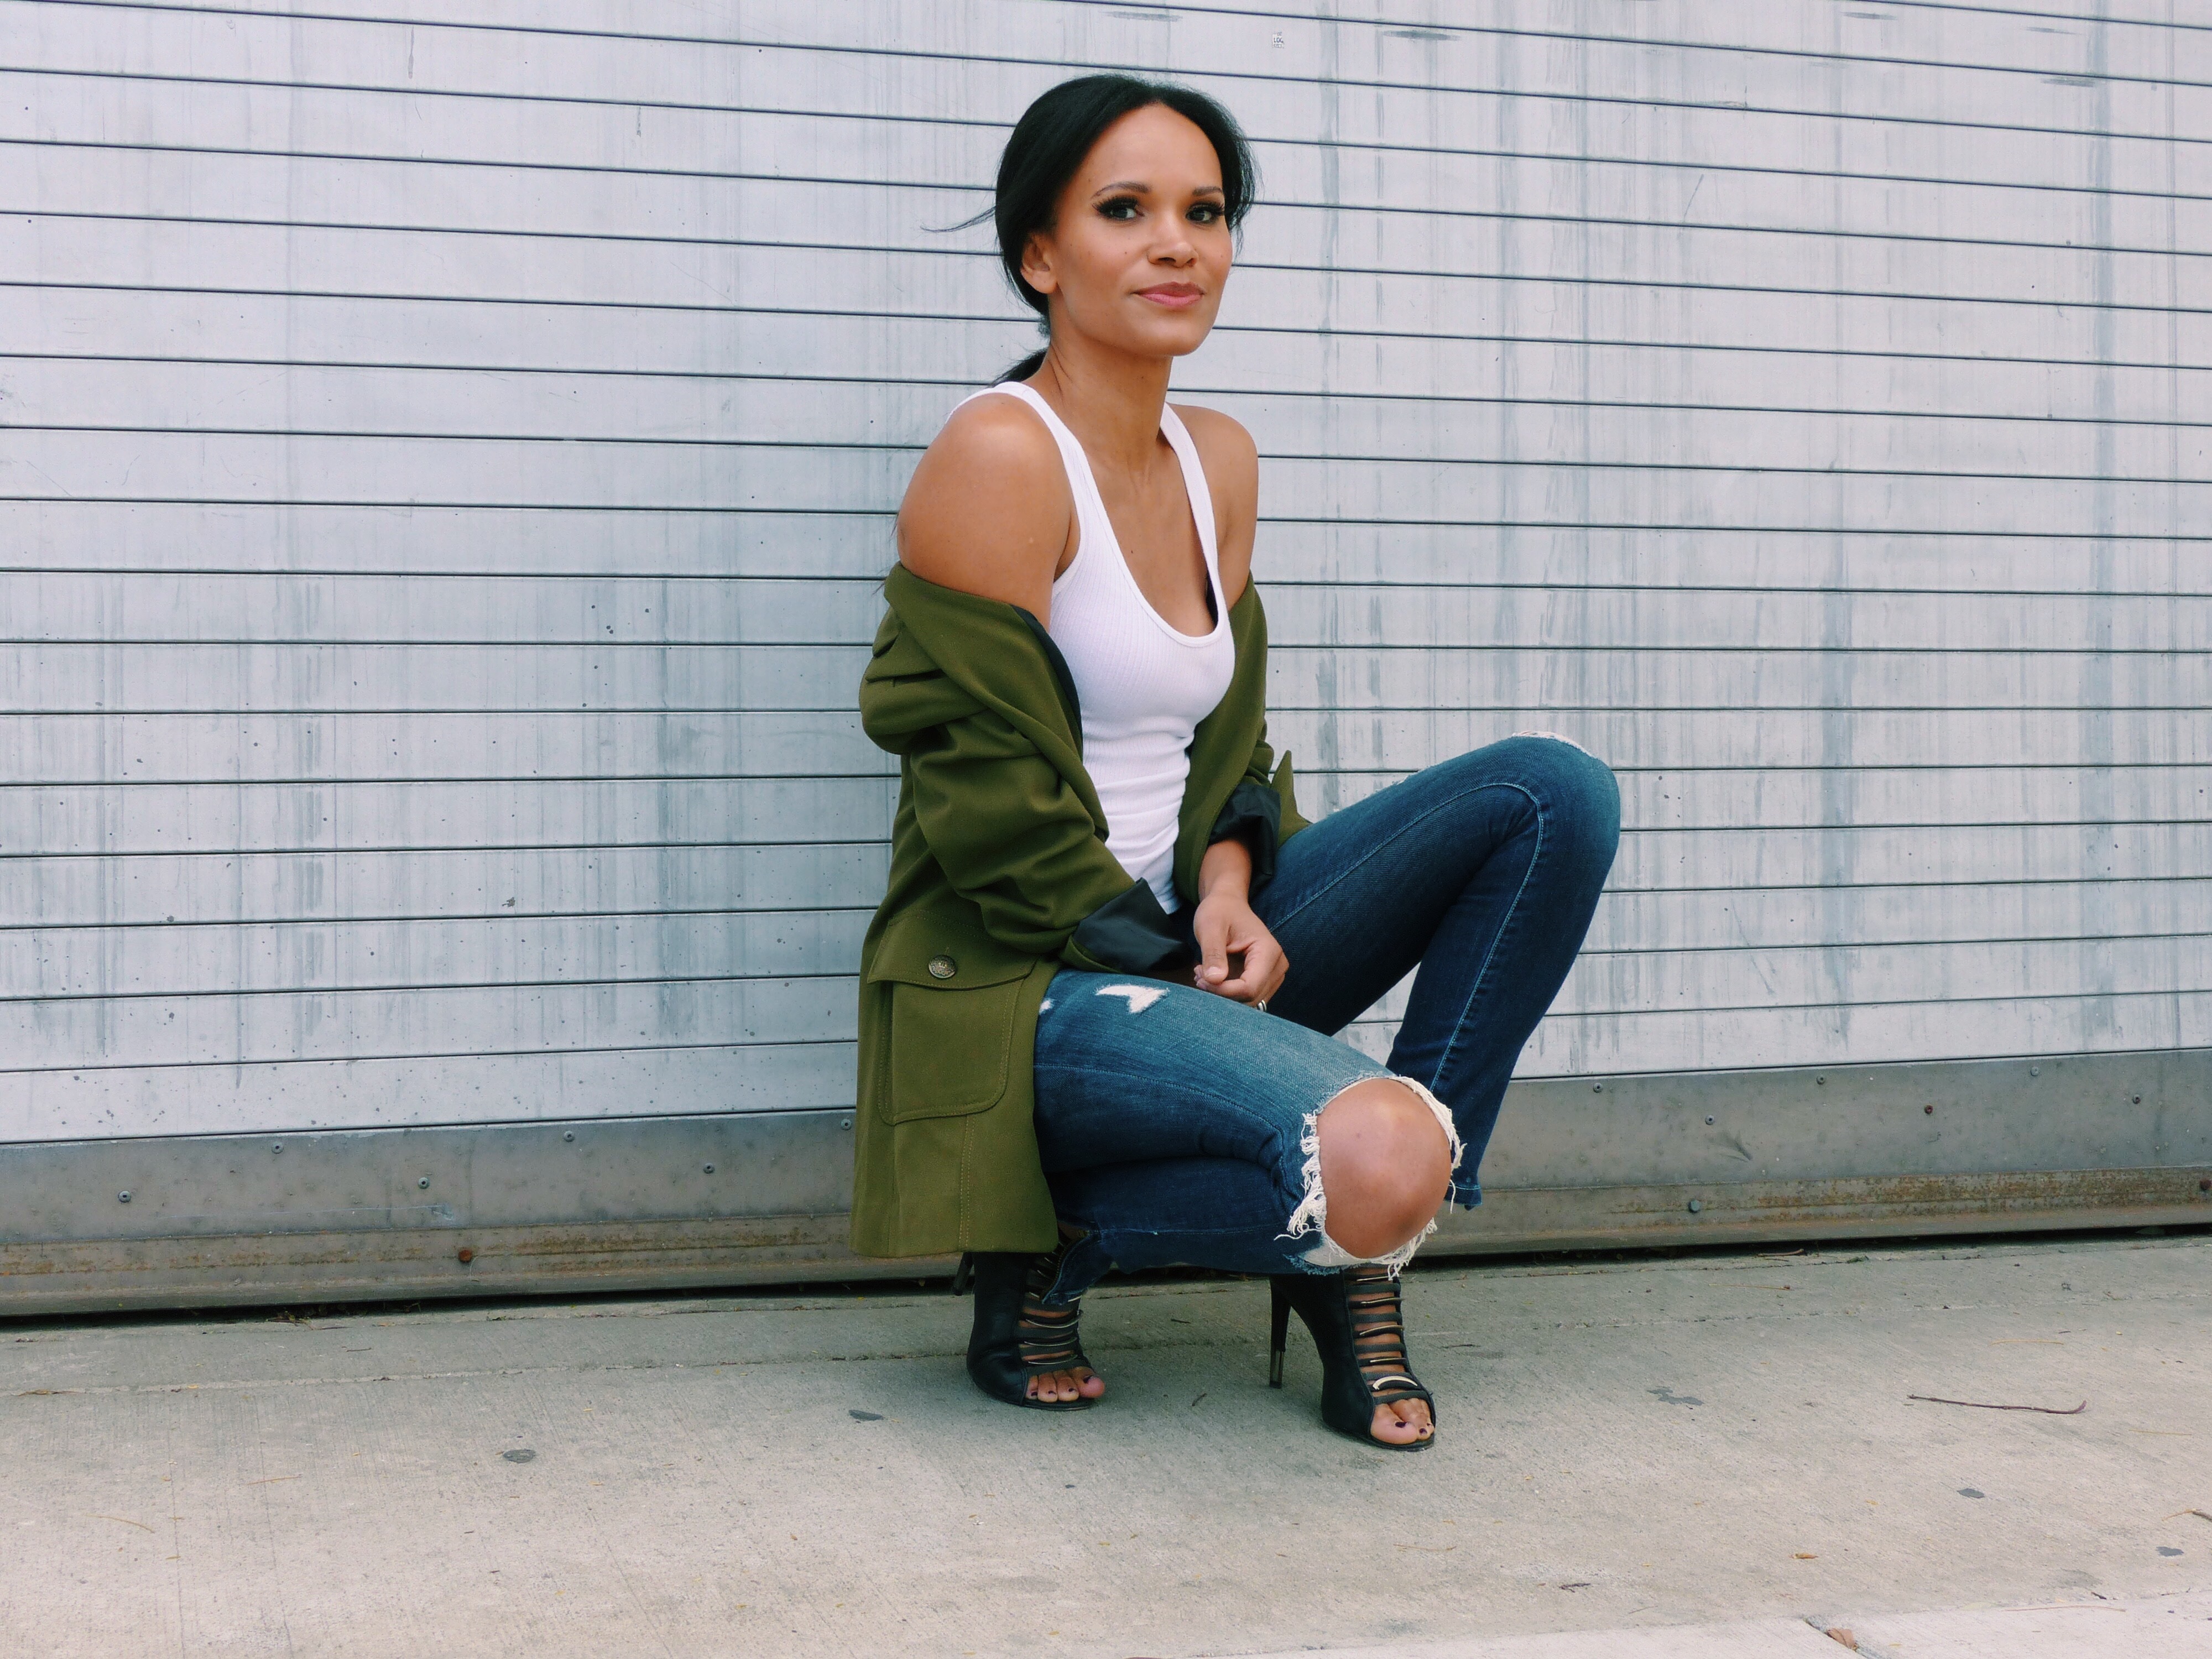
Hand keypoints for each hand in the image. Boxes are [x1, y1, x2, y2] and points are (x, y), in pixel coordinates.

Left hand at [1191, 890, 1286, 1008]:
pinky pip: (1246, 996)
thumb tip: (1214, 980)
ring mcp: (1272, 975)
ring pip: (1248, 1001)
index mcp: (1268, 951)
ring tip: (1204, 973)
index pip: (1249, 987)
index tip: (1201, 978)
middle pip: (1250, 997)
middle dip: (1221, 993)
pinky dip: (1226, 992)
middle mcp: (1277, 966)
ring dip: (1223, 994)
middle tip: (1199, 974)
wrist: (1227, 904)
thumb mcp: (1210, 927)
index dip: (1223, 991)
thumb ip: (1213, 953)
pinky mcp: (1264, 980)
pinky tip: (1211, 977)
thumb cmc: (1219, 911)